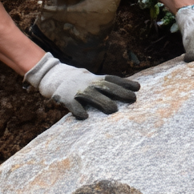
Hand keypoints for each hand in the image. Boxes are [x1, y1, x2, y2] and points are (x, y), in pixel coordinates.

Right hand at [24, 55, 139, 119]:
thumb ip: (109, 85)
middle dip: (119, 92)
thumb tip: (132, 89)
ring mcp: (77, 90)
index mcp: (96, 79)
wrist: (55, 77)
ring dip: (103, 102)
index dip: (125, 83)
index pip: (113, 79)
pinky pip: (73, 105)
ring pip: (92, 95)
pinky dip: (78, 110)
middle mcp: (89, 83)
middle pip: (106, 87)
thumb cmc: (81, 82)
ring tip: (114, 110)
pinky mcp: (66, 98)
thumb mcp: (94, 80)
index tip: (138, 88)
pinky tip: (85, 117)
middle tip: (133, 99)